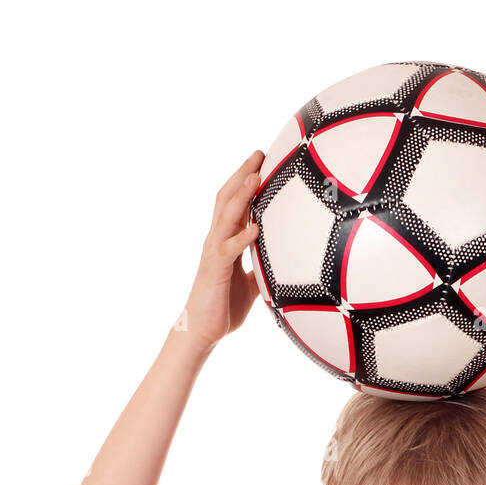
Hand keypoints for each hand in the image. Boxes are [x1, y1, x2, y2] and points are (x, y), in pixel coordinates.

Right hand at [179, 150, 264, 351]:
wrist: (203, 331)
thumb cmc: (225, 306)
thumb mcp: (251, 284)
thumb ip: (261, 267)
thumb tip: (282, 262)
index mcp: (226, 240)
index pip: (235, 203)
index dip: (247, 181)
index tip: (263, 161)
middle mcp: (217, 240)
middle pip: (228, 199)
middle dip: (243, 175)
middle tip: (260, 153)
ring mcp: (214, 252)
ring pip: (226, 217)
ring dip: (241, 196)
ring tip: (255, 177)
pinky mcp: (214, 270)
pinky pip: (229, 250)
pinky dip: (242, 238)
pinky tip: (256, 228)